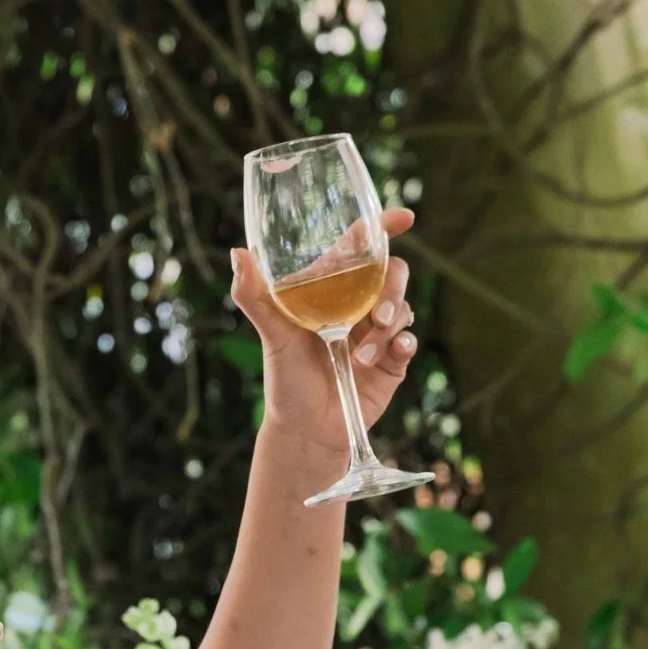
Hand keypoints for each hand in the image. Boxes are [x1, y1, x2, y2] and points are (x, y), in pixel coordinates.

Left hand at [230, 207, 418, 455]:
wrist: (305, 430)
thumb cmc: (285, 379)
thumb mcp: (270, 335)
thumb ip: (254, 296)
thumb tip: (237, 253)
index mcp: (331, 290)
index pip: (361, 248)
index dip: (382, 228)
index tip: (403, 218)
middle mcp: (358, 305)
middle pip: (392, 274)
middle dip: (392, 289)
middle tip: (378, 316)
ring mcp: (377, 333)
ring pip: (404, 308)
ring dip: (390, 326)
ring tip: (362, 356)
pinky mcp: (392, 361)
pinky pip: (410, 341)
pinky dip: (405, 343)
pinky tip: (393, 353)